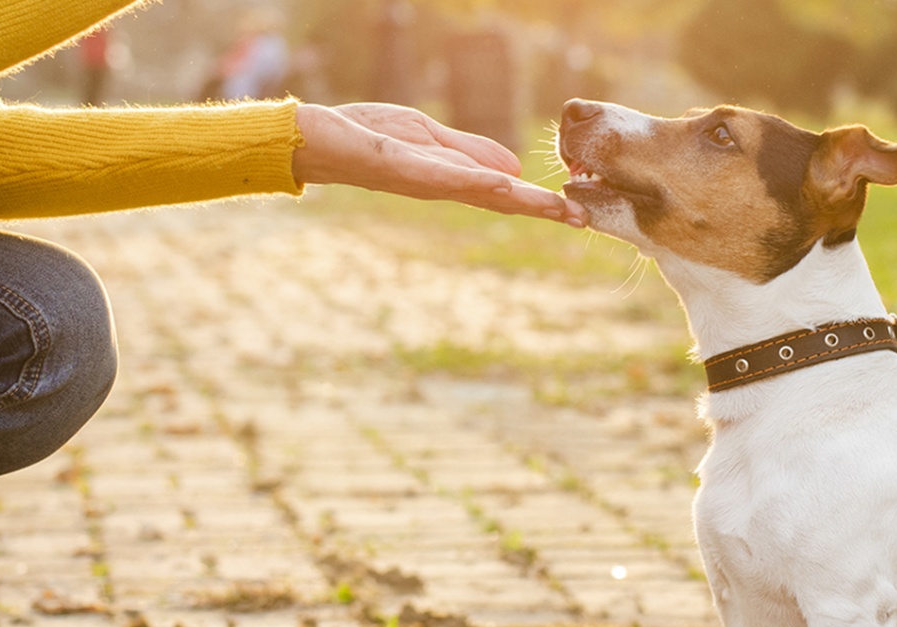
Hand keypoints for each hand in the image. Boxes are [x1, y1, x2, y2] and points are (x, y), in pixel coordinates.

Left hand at [293, 103, 585, 226]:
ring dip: (517, 199)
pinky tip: (502, 185)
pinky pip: (441, 175)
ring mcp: (420, 179)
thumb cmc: (368, 136)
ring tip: (555, 206)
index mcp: (450, 177)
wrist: (316, 139)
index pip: (502, 193)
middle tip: (581, 220)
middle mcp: (439, 185)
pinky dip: (474, 180)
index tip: (579, 214)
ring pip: (477, 191)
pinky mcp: (399, 165)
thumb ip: (469, 153)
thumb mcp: (428, 139)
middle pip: (498, 199)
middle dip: (539, 209)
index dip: (540, 202)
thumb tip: (515, 172)